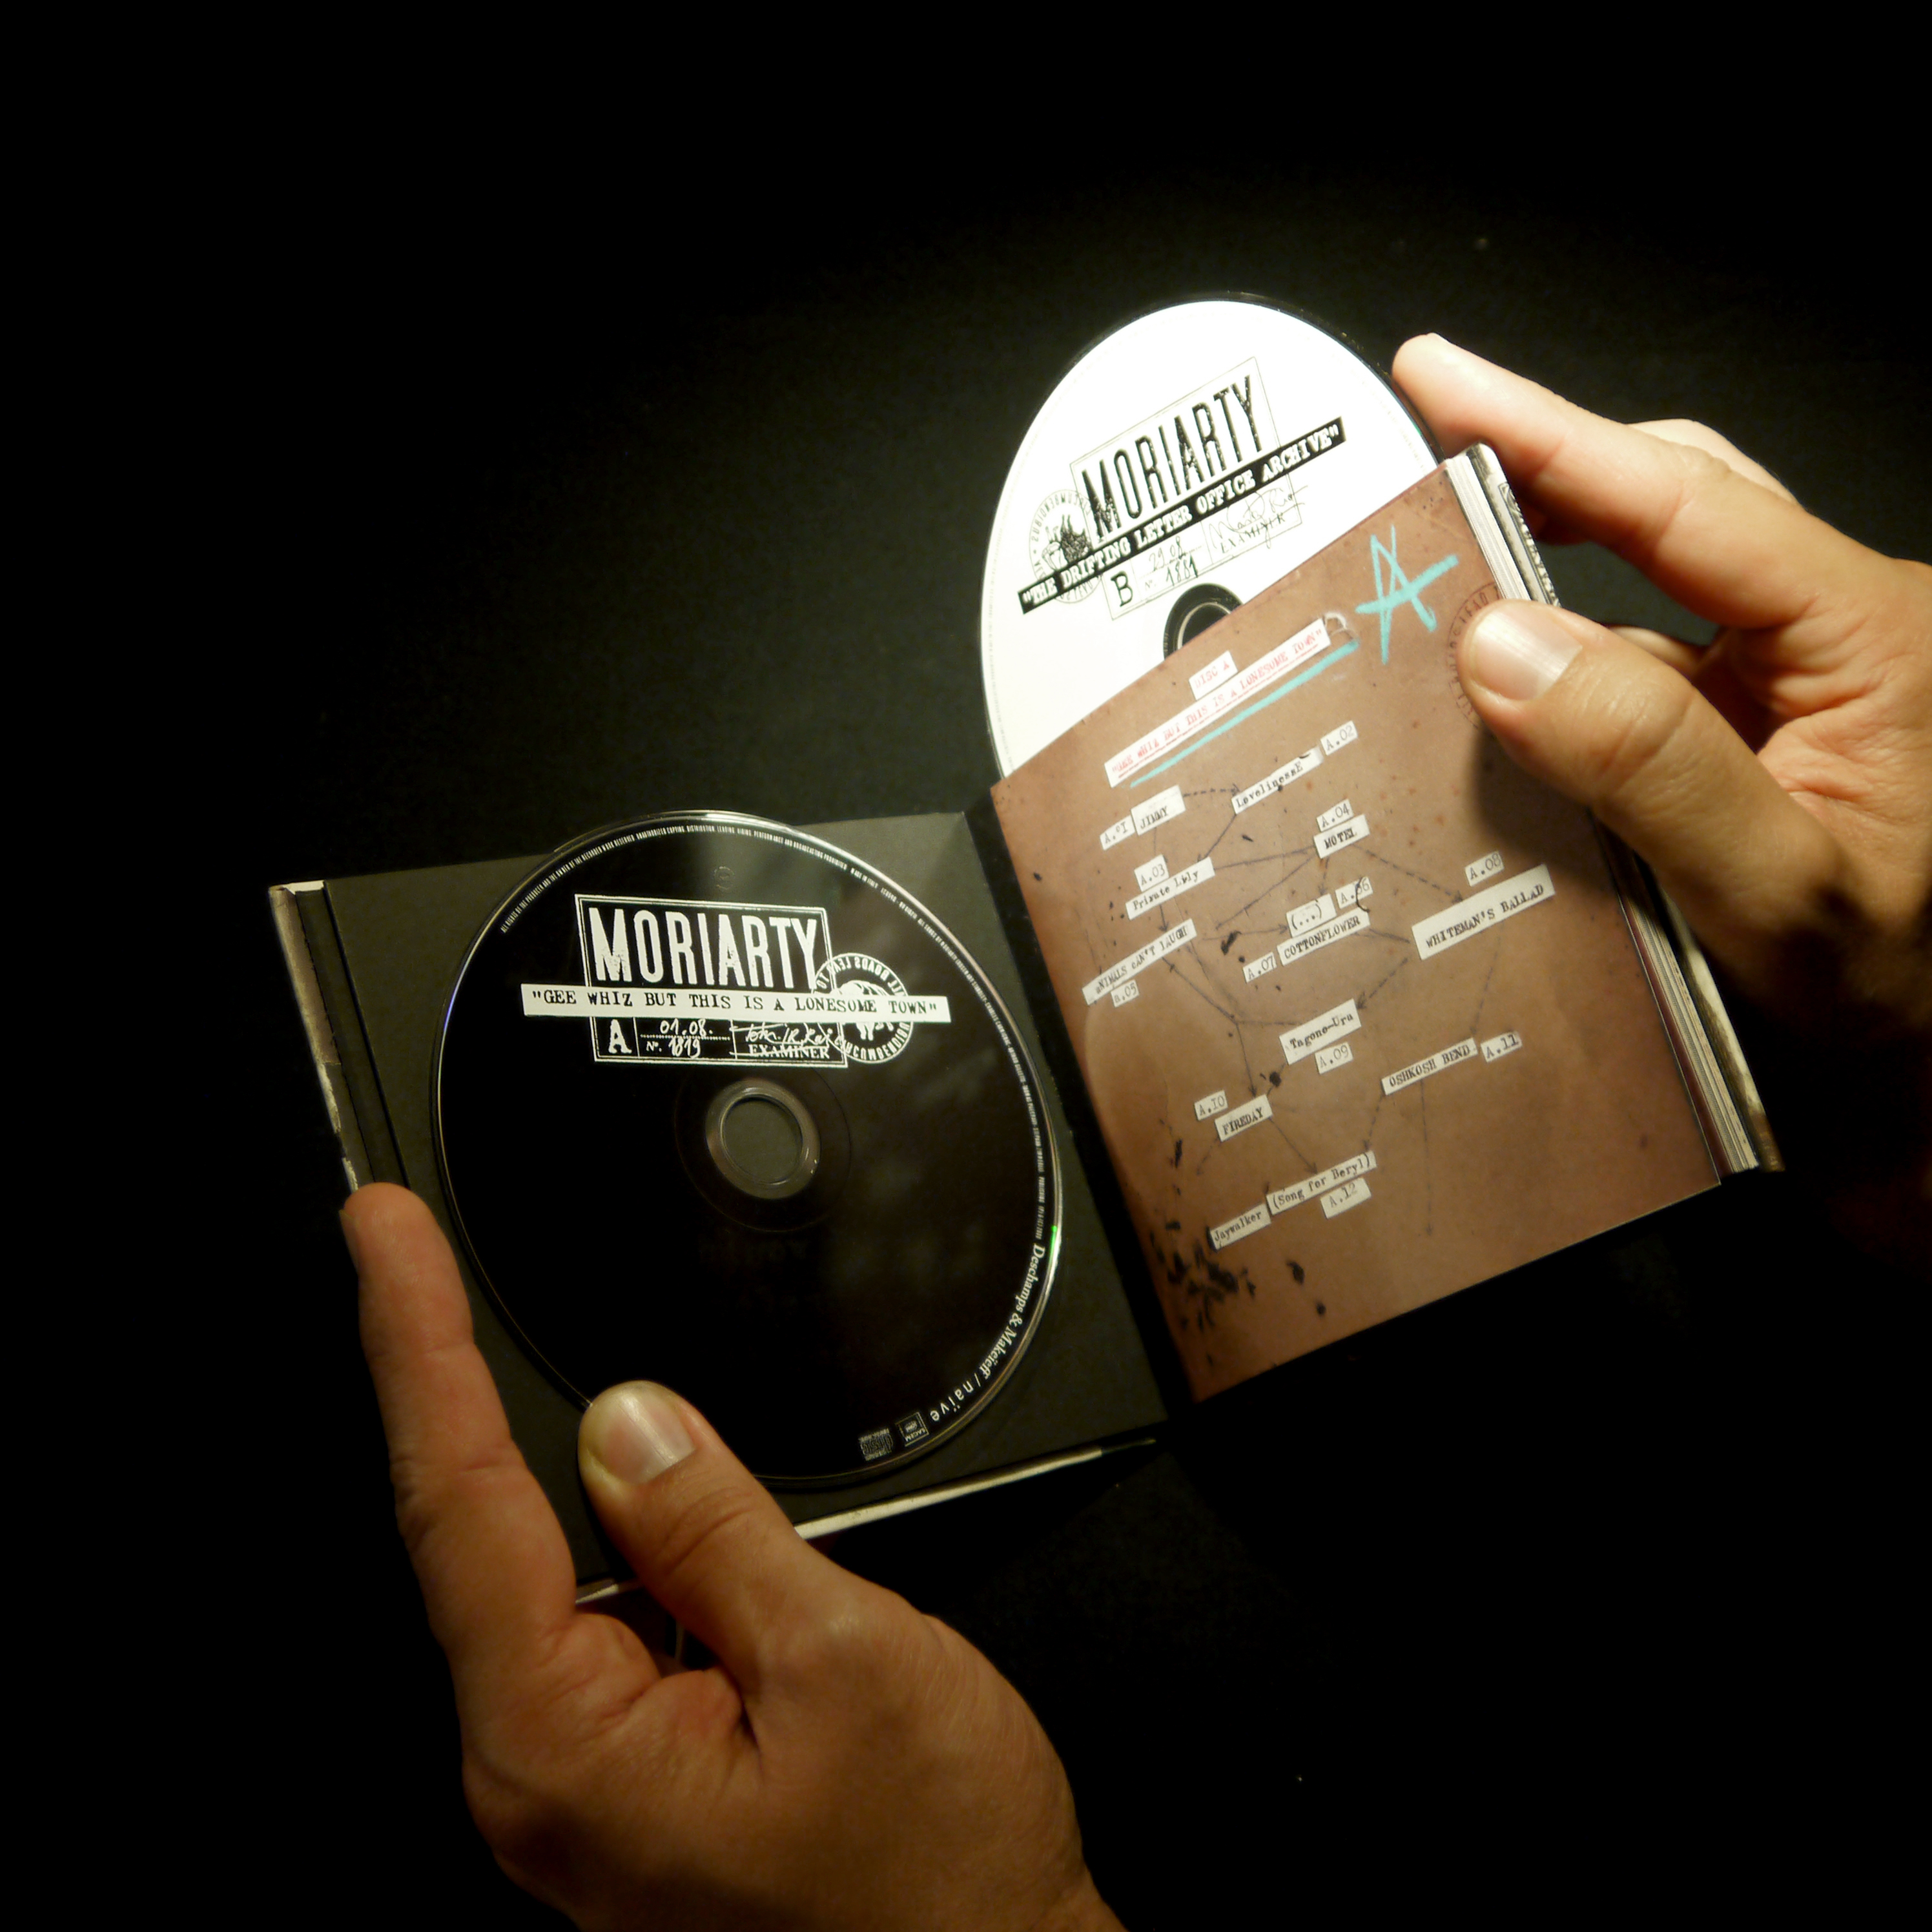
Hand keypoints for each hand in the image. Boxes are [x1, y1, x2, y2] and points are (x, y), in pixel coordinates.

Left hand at [344, 1182, 1120, 1931]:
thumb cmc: (940, 1879)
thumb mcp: (847, 1662)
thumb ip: (719, 1531)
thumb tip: (626, 1423)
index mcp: (567, 1750)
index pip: (456, 1502)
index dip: (411, 1347)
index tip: (381, 1235)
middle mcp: (545, 1779)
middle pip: (478, 1532)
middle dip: (469, 1389)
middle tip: (449, 1259)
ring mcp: (584, 1785)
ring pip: (551, 1573)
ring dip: (584, 1480)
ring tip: (686, 1481)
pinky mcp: (633, 1777)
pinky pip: (603, 1622)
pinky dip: (632, 1543)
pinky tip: (697, 1536)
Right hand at [1393, 335, 1931, 1268]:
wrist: (1931, 1127)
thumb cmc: (1902, 1018)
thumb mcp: (1781, 894)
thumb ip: (1649, 764)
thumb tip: (1502, 642)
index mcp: (1875, 638)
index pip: (1685, 502)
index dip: (1548, 431)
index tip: (1438, 380)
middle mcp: (1829, 651)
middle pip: (1665, 514)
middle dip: (1532, 489)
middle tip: (1406, 471)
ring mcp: (1782, 707)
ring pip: (1634, 609)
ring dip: (1529, 614)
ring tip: (1416, 614)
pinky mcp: (1740, 762)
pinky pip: (1624, 698)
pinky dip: (1547, 706)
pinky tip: (1486, 739)